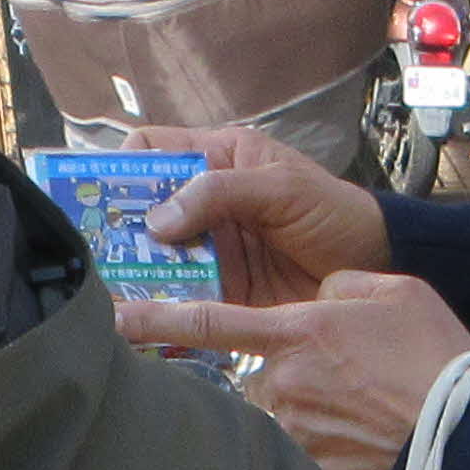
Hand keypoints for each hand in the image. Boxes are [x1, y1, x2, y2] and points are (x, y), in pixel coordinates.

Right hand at [102, 122, 390, 307]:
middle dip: (116, 228)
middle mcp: (205, 202)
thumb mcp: (282, 187)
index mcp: (218, 159)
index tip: (102, 195)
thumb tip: (157, 219)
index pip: (151, 150)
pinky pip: (180, 297)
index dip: (121, 167)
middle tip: (94, 252)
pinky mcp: (221, 291)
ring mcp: (210, 248)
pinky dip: (160, 308)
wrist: (376, 267)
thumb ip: (220, 193)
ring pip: (154, 256)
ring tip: (107, 291)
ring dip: (133, 272)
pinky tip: (141, 319)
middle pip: (142, 209)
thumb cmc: (335, 212)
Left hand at [113, 271, 469, 469]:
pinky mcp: (315, 469)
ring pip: (281, 412)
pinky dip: (330, 442)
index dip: (151, 319)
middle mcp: (284, 382)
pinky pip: (306, 449)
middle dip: (288, 373)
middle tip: (348, 378)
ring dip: (313, 408)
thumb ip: (337, 285)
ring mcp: (296, 430)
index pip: (205, 322)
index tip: (109, 318)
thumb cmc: (435, 356)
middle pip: (254, 374)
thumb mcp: (391, 291)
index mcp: (297, 332)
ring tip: (368, 409)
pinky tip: (366, 438)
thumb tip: (316, 298)